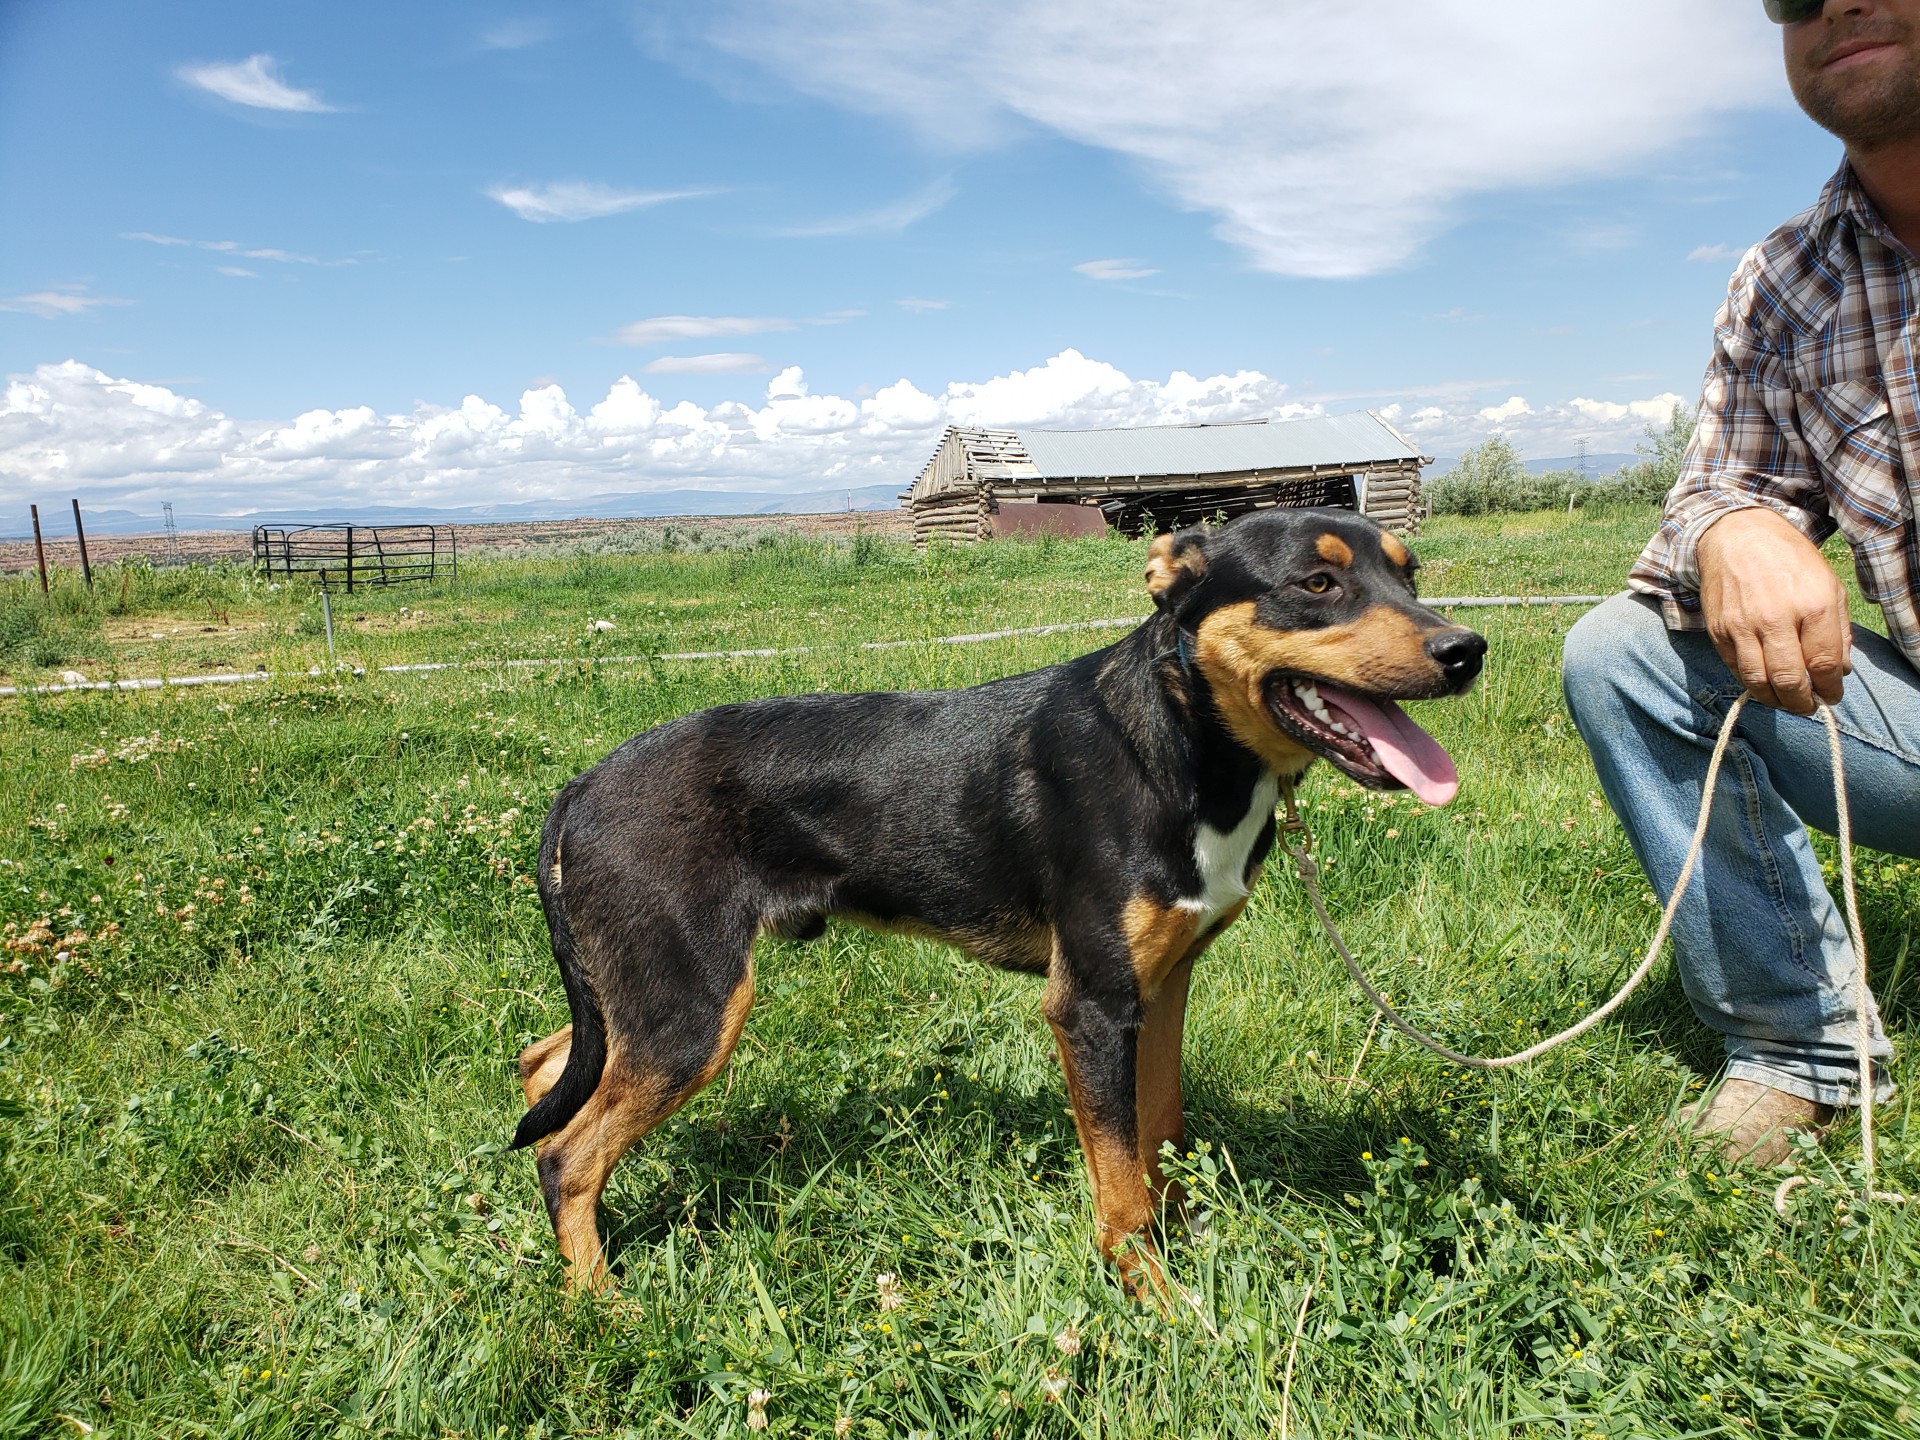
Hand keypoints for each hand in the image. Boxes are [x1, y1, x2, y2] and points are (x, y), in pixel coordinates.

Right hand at [1696, 507, 1850, 714]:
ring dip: (1775, 700)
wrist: (1738, 536)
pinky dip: (1752, 683)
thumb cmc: (1789, 560)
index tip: (1831, 696)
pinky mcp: (1719, 630)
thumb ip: (1838, 631)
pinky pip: (1736, 669)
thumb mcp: (1829, 586)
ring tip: (1785, 701)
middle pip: (1790, 681)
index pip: (1824, 664)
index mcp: (1813, 606)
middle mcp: (1776, 618)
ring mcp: (1743, 626)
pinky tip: (1764, 683)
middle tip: (1808, 707)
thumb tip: (1838, 671)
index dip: (1830, 689)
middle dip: (1802, 703)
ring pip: (1758, 682)